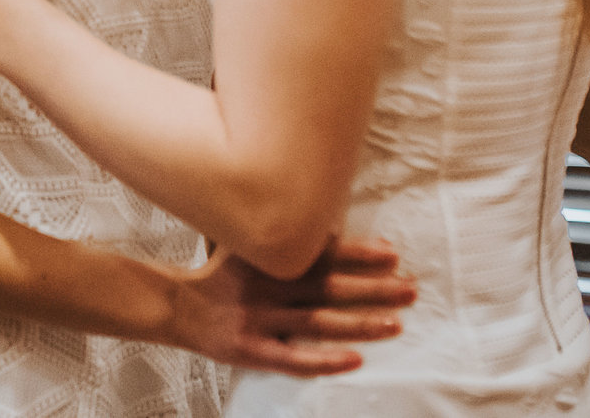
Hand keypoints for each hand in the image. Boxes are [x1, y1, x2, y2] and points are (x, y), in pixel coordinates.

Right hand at [167, 241, 414, 377]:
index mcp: (269, 258)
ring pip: (318, 324)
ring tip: (395, 324)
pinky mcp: (253, 351)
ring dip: (359, 324)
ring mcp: (260, 321)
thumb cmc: (223, 274)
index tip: (392, 255)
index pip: (320, 254)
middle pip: (328, 289)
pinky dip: (325, 361)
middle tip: (411, 290)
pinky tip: (354, 360)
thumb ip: (282, 238)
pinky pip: (294, 359)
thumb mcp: (247, 246)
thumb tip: (331, 228)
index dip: (357, 254)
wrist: (178, 306)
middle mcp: (268, 288)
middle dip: (372, 289)